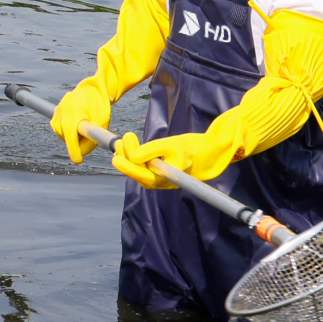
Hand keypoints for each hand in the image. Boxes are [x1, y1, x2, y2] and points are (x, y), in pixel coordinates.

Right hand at [49, 85, 111, 163]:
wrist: (93, 89)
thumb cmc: (99, 106)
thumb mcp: (101, 123)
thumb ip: (91, 139)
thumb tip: (81, 154)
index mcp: (73, 112)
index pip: (70, 136)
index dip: (74, 150)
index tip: (78, 160)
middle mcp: (61, 111)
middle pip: (65, 136)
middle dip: (76, 142)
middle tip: (90, 138)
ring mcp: (57, 111)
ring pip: (61, 134)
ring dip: (72, 136)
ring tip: (85, 127)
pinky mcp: (55, 113)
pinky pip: (59, 129)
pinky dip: (68, 131)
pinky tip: (77, 125)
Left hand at [112, 129, 235, 188]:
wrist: (206, 153)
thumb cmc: (191, 147)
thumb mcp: (171, 144)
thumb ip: (151, 150)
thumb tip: (132, 156)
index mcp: (167, 178)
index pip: (142, 176)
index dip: (127, 168)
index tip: (116, 158)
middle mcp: (161, 183)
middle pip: (137, 173)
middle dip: (126, 156)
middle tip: (124, 138)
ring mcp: (158, 181)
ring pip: (137, 170)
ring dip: (128, 155)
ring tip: (125, 139)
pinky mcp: (157, 175)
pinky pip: (141, 168)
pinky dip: (134, 157)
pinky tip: (129, 146)